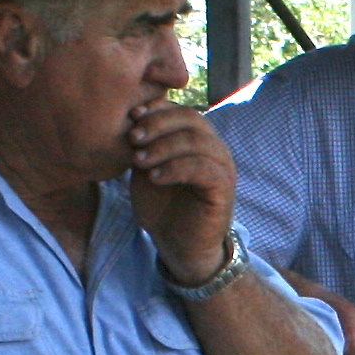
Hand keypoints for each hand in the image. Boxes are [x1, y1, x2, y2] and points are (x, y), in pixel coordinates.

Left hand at [124, 101, 237, 282]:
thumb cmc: (162, 207)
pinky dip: (176, 169)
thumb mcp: (146, 168)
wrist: (178, 246)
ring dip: (163, 147)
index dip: (157, 109)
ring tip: (138, 161)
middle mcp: (215, 149)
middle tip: (132, 138)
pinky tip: (154, 178)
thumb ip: (145, 143)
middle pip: (192, 118)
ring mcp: (222, 168)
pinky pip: (203, 168)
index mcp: (198, 140)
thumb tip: (131, 116)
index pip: (182, 110)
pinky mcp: (223, 189)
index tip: (131, 117)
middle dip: (158, 124)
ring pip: (197, 141)